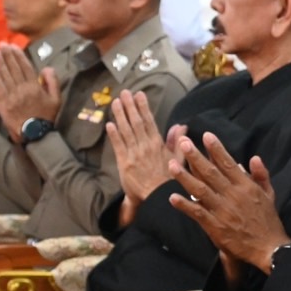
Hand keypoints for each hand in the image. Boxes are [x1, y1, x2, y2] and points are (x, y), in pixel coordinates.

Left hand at [0, 45, 60, 134]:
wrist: (35, 134)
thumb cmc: (46, 116)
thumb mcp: (56, 99)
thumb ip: (53, 82)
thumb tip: (46, 68)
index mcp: (35, 87)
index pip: (26, 67)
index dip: (18, 56)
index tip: (13, 46)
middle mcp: (22, 89)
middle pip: (14, 69)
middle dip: (7, 56)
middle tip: (1, 44)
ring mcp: (11, 96)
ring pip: (4, 76)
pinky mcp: (3, 104)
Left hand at [105, 91, 173, 224]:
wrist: (157, 197)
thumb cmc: (169, 179)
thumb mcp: (179, 159)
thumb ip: (177, 142)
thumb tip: (181, 126)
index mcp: (158, 144)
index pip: (149, 121)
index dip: (143, 107)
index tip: (139, 95)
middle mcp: (145, 146)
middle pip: (136, 122)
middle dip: (130, 106)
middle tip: (125, 92)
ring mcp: (133, 154)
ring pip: (126, 131)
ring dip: (120, 115)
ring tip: (116, 102)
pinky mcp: (124, 163)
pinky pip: (118, 146)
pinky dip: (114, 134)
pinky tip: (110, 123)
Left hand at [167, 132, 289, 272]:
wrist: (268, 247)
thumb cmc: (268, 220)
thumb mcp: (269, 194)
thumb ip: (261, 175)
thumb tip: (253, 158)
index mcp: (246, 186)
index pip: (228, 163)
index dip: (216, 149)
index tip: (205, 135)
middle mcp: (233, 195)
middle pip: (211, 172)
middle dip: (196, 156)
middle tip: (183, 142)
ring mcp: (223, 211)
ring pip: (200, 190)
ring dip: (184, 177)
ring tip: (172, 165)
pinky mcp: (215, 226)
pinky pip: (197, 213)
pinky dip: (184, 205)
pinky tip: (172, 197)